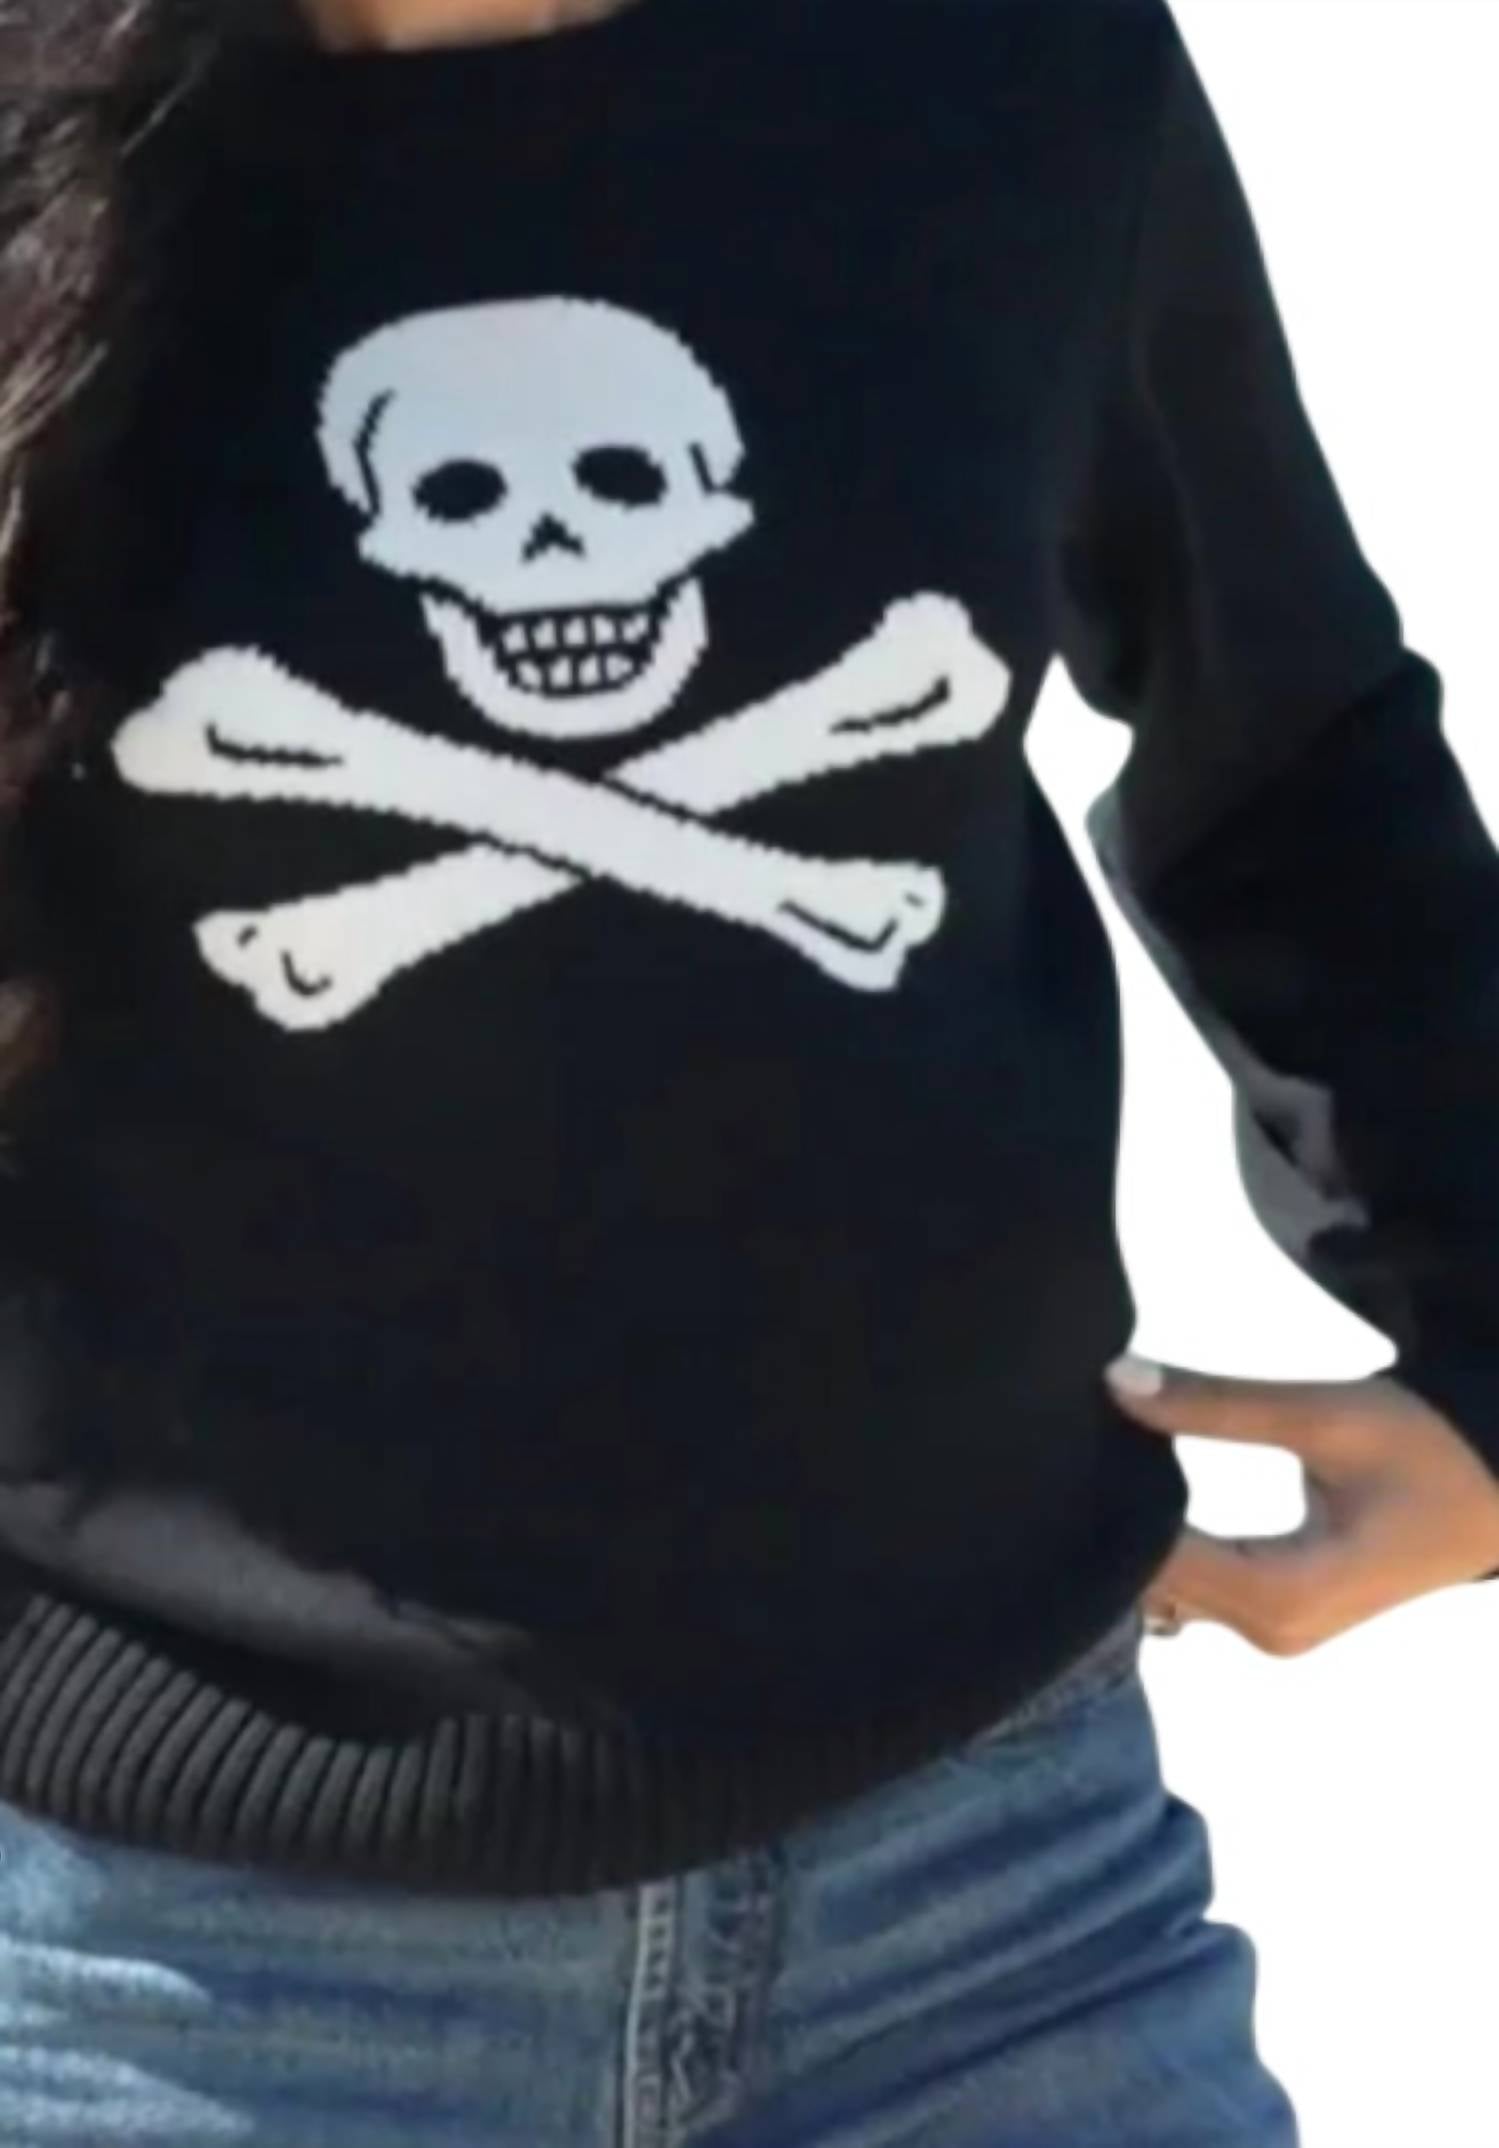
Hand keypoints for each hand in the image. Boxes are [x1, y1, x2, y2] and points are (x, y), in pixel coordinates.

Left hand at [1104, 1358, 1498, 1653]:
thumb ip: (1217, 1403)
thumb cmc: (1423, 1448)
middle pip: (1154, 1582)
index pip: (1157, 1561)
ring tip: (1089, 1461)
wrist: (1495, 1487)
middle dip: (1112, 1520)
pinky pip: (1194, 1584)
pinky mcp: (1272, 1614)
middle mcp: (1269, 1630)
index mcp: (1282, 1595)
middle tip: (1066, 1447)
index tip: (1065, 1449)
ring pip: (1167, 1588)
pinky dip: (1163, 1542)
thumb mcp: (1323, 1415)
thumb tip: (1115, 1381)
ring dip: (1133, 1532)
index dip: (1107, 1508)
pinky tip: (1128, 1487)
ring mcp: (1270, 1630)